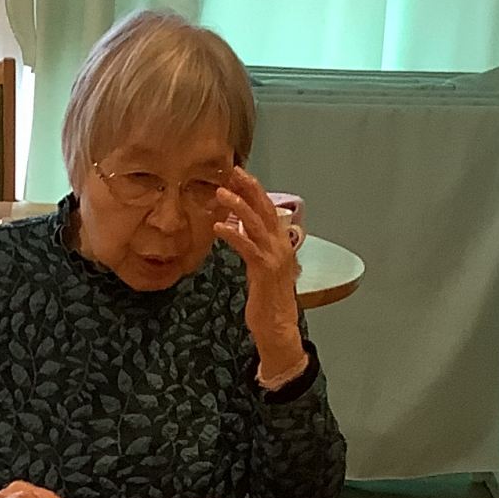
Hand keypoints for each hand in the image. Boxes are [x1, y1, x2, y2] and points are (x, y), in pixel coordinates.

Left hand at [214, 166, 307, 387]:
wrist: (278, 327)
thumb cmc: (269, 300)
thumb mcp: (261, 268)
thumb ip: (254, 247)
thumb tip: (240, 231)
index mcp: (280, 243)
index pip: (267, 209)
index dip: (254, 190)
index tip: (238, 174)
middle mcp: (280, 246)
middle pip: (265, 209)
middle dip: (249, 187)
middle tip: (233, 170)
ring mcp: (274, 257)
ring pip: (256, 224)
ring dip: (238, 205)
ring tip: (221, 192)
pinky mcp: (264, 271)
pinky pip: (247, 248)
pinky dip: (233, 235)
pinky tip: (218, 227)